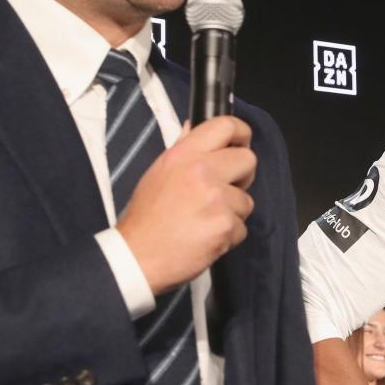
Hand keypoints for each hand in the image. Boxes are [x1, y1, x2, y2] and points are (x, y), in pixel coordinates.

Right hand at [116, 116, 256, 294]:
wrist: (136, 257)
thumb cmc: (146, 217)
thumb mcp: (158, 173)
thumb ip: (182, 149)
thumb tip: (193, 126)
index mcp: (184, 155)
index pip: (225, 126)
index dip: (241, 133)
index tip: (242, 143)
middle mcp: (203, 171)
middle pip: (248, 160)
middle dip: (242, 177)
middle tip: (226, 190)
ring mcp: (216, 199)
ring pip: (246, 200)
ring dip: (232, 212)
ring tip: (204, 221)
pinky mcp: (225, 226)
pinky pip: (242, 227)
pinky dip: (228, 235)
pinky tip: (206, 238)